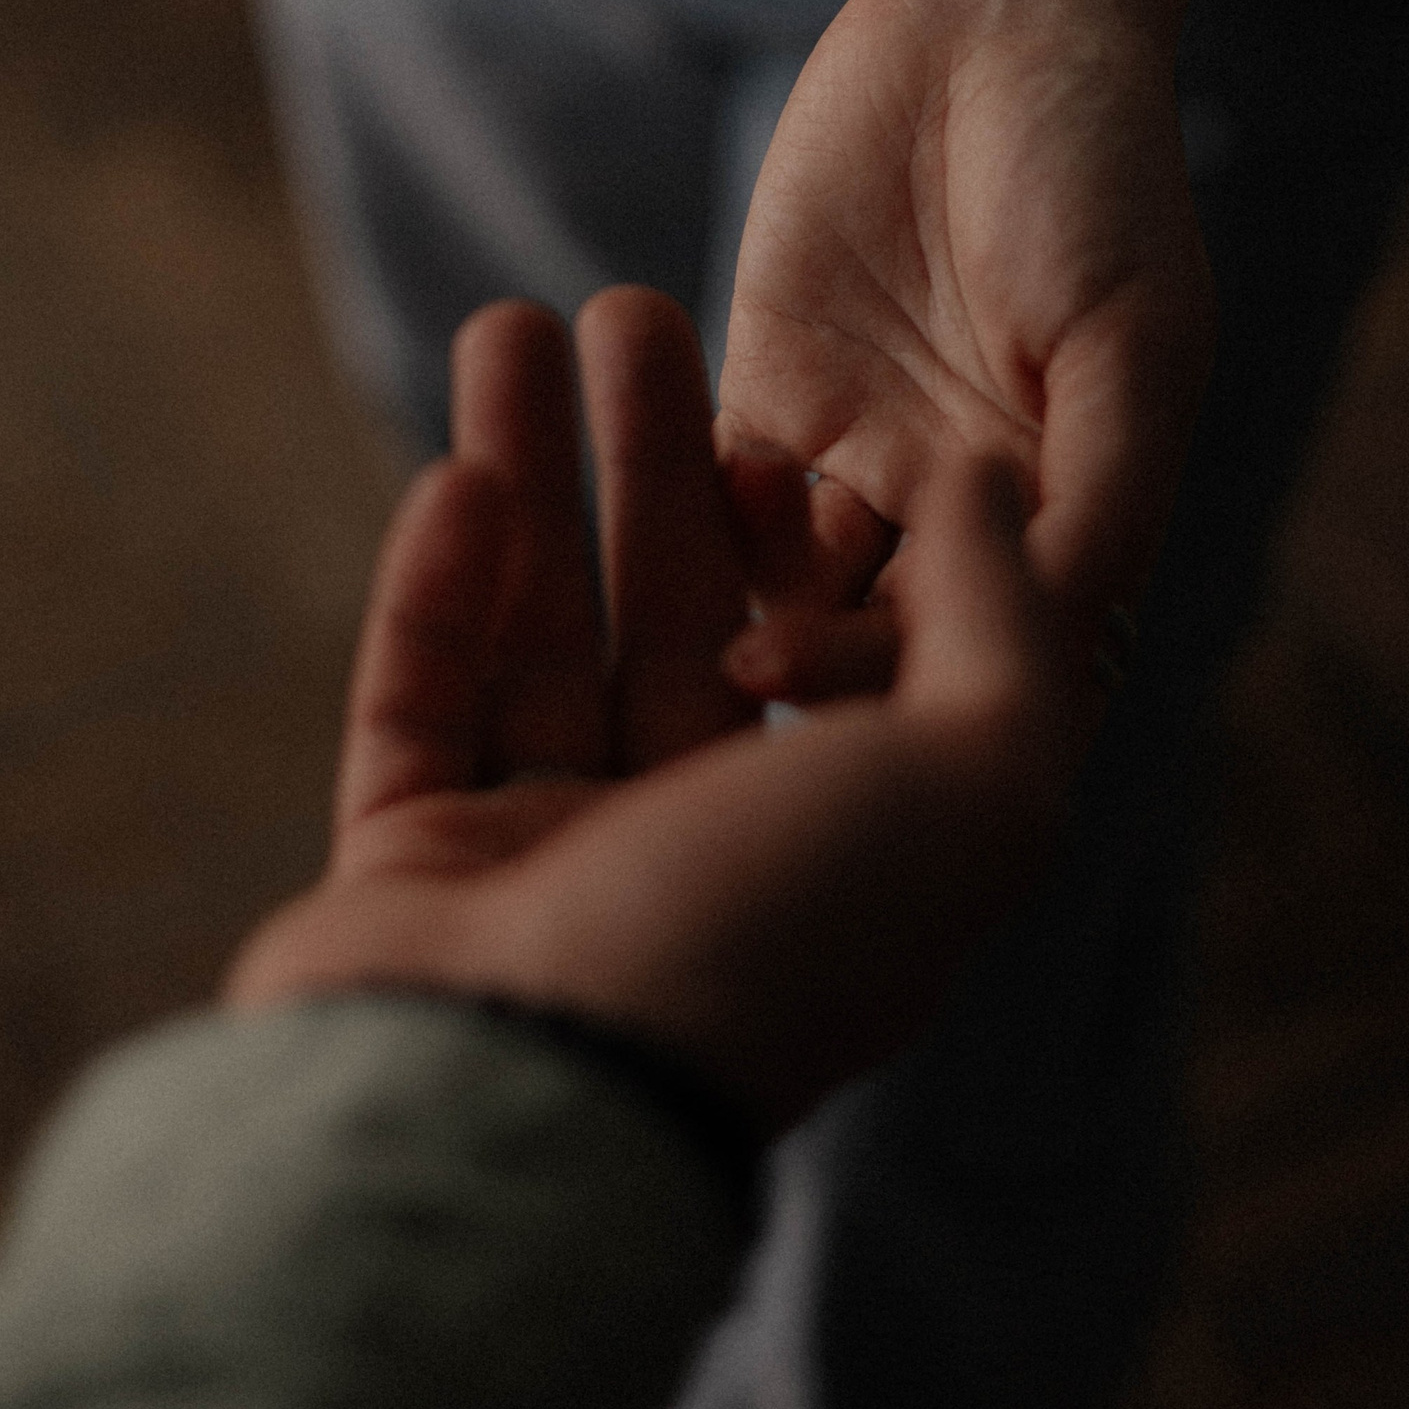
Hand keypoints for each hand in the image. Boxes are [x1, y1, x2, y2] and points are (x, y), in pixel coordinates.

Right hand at [226, 287, 1077, 1130]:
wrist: (519, 1104)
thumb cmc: (766, 942)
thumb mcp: (973, 783)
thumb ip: (999, 622)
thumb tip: (992, 487)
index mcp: (839, 858)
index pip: (832, 651)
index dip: (806, 511)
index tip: (780, 392)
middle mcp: (696, 864)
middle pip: (678, 614)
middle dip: (656, 455)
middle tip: (627, 304)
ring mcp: (543, 872)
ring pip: (542, 635)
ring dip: (532, 478)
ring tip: (514, 324)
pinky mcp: (409, 872)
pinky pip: (425, 703)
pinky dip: (438, 593)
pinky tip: (457, 475)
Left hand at [720, 0, 1213, 639]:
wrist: (988, 23)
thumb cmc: (1095, 178)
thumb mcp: (1133, 344)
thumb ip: (1102, 499)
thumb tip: (1054, 652)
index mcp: (1069, 517)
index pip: (1013, 656)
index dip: (961, 694)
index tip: (907, 704)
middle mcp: (959, 508)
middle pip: (892, 640)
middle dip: (837, 670)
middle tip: (771, 674)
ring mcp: (859, 453)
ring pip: (794, 584)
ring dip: (757, 610)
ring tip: (724, 618)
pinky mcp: (767, 389)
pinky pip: (714, 486)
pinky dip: (697, 513)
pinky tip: (691, 505)